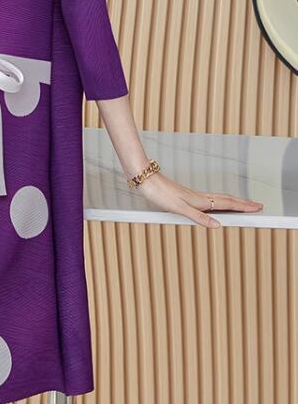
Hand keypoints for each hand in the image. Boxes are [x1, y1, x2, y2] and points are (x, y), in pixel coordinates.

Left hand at [135, 171, 263, 228]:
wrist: (145, 178)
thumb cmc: (158, 192)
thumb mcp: (178, 208)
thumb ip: (198, 217)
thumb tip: (218, 225)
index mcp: (199, 200)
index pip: (227, 203)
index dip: (243, 206)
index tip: (258, 207)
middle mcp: (198, 197)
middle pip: (226, 199)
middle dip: (242, 203)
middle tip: (257, 205)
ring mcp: (192, 195)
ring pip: (217, 198)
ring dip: (232, 202)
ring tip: (242, 205)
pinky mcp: (184, 195)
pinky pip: (208, 199)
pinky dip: (218, 202)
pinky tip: (214, 204)